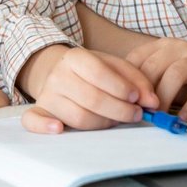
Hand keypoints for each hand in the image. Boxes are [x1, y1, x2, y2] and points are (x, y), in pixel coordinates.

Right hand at [19, 46, 159, 133]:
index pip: (99, 73)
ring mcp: (47, 94)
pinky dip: (45, 126)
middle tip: (136, 115)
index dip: (122, 88)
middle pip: (92, 99)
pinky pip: (33, 120)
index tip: (138, 98)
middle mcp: (58, 75)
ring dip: (103, 123)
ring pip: (77, 116)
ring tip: (116, 120)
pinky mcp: (39, 111)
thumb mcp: (114, 66)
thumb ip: (137, 80)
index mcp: (76, 57)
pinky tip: (59, 129)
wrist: (61, 73)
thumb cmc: (93, 72)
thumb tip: (153, 101)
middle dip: (120, 110)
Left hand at [125, 38, 186, 122]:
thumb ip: (149, 82)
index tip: (123, 101)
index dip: (127, 81)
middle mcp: (178, 48)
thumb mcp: (166, 73)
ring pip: (175, 75)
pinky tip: (183, 118)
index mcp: (162, 46)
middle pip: (153, 66)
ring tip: (159, 117)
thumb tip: (123, 103)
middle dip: (144, 92)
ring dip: (164, 98)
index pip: (136, 59)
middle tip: (140, 112)